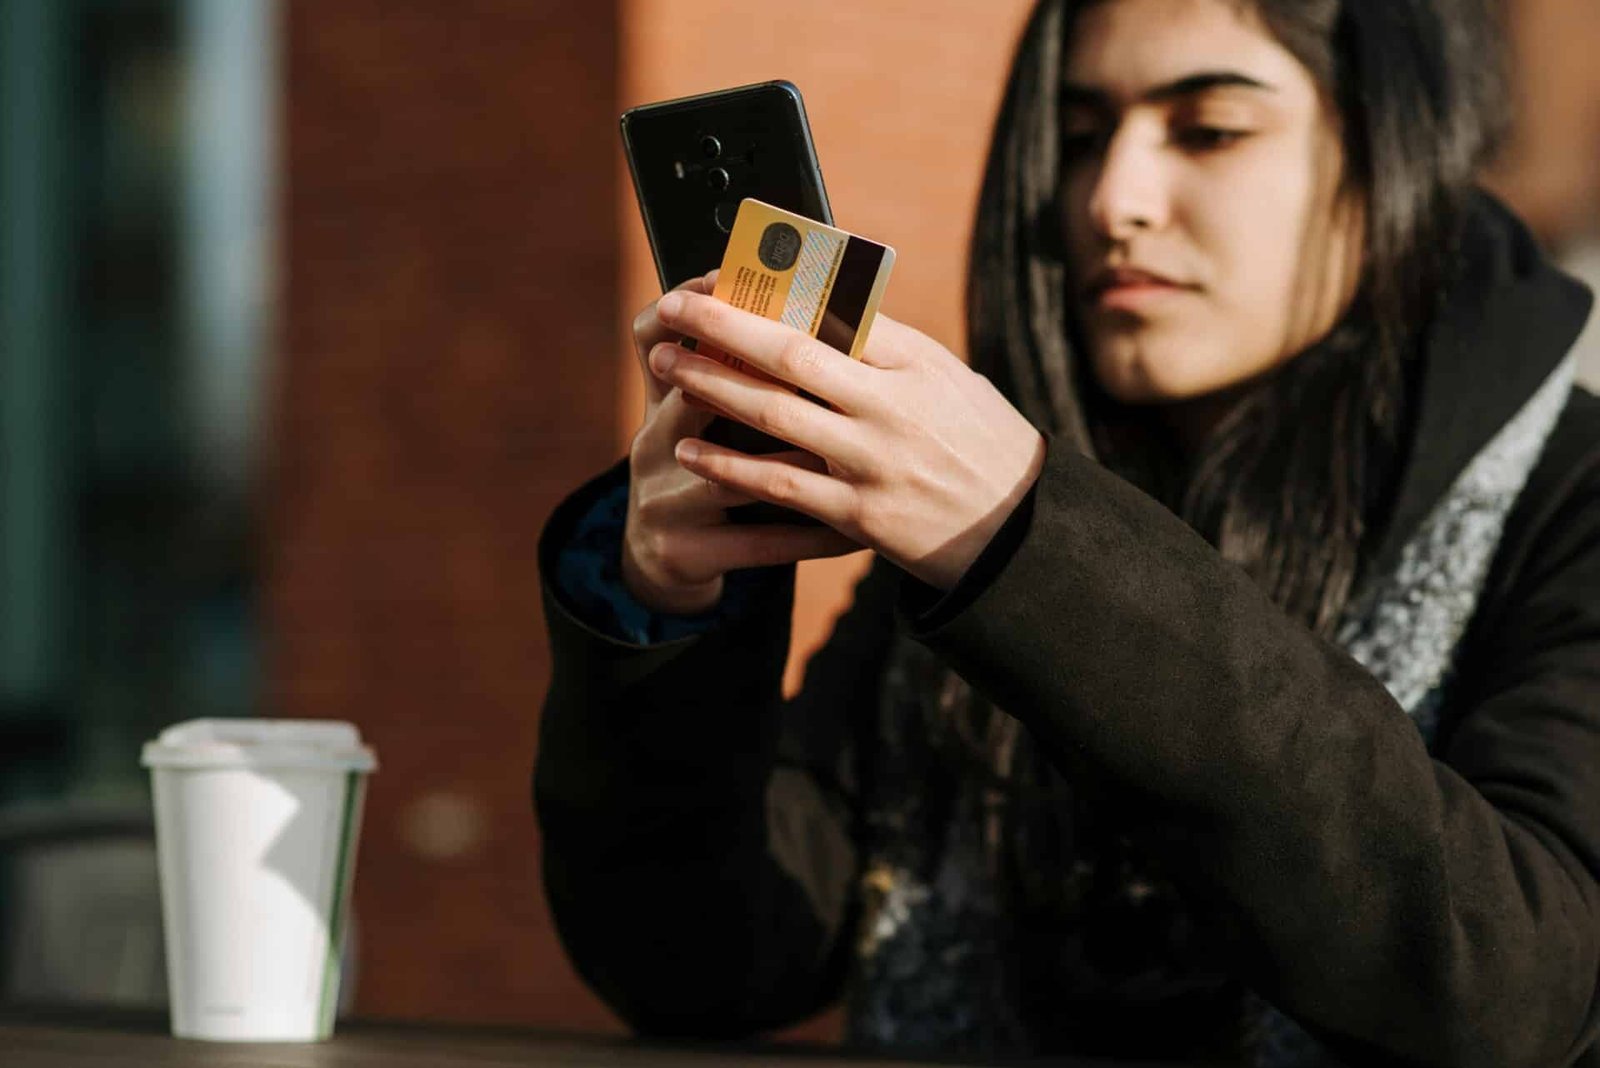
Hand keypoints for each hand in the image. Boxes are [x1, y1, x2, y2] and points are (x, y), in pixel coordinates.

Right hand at [622, 273, 862, 614]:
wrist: (660, 554)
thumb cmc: (698, 461)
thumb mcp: (692, 415)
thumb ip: (738, 368)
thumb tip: (808, 304)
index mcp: (659, 401)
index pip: (652, 336)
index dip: (702, 312)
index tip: (758, 286)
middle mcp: (650, 445)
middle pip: (692, 400)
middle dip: (762, 379)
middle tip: (835, 368)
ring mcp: (663, 503)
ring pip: (736, 479)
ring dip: (802, 464)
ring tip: (862, 456)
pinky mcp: (685, 552)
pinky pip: (760, 543)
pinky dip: (812, 536)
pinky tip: (857, 533)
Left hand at [648, 290, 1046, 591]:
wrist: (1019, 531)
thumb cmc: (979, 442)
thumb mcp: (949, 380)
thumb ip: (886, 349)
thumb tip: (817, 308)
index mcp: (916, 362)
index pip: (835, 310)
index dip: (770, 292)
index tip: (723, 277)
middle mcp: (893, 406)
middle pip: (790, 355)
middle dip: (722, 327)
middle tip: (671, 309)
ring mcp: (874, 462)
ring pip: (775, 415)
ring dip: (711, 387)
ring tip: (665, 366)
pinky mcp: (860, 515)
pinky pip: (780, 485)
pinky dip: (729, 465)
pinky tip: (689, 448)